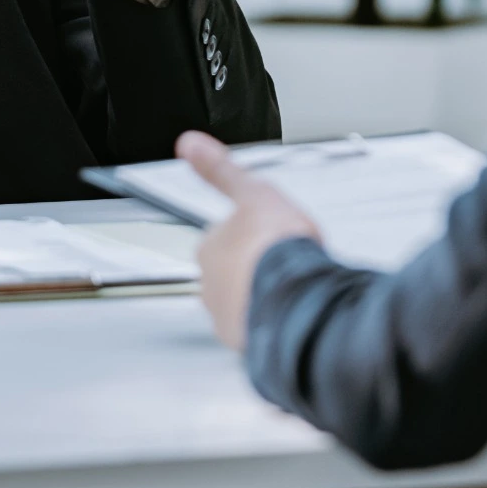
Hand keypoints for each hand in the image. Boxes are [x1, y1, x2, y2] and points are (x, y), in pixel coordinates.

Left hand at [178, 131, 318, 349]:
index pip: (224, 239)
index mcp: (210, 248)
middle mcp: (211, 287)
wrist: (297, 299)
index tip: (270, 237)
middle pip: (234, 274)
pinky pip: (261, 330)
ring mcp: (229, 318)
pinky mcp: (249, 343)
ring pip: (246, 304)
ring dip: (265, 297)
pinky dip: (276, 323)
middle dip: (256, 269)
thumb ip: (220, 170)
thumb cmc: (276, 248)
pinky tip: (295, 314)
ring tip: (295, 288)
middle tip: (286, 262)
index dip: (251, 236)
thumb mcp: (252, 191)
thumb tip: (188, 144)